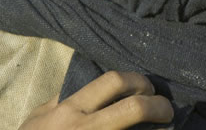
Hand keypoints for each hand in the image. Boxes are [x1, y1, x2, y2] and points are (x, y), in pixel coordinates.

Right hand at [19, 71, 173, 128]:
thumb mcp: (39, 117)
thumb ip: (63, 99)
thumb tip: (88, 82)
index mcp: (71, 109)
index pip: (113, 82)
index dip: (138, 80)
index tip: (148, 88)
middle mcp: (86, 128)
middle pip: (134, 108)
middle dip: (159, 105)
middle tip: (166, 109)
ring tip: (164, 128)